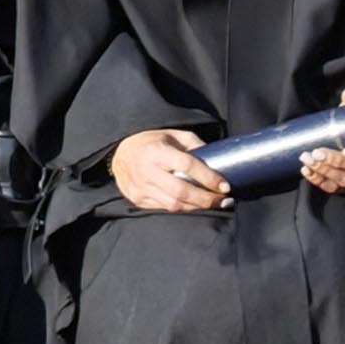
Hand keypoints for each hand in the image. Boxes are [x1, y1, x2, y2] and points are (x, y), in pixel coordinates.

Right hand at [111, 126, 229, 213]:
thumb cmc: (150, 142)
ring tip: (214, 204)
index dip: (209, 177)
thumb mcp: (172, 135)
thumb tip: (218, 160)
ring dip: (197, 207)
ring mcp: (140, 187)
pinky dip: (182, 208)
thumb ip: (194, 145)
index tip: (225, 185)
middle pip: (181, 191)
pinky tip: (193, 205)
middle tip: (224, 200)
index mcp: (156, 150)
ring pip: (174, 204)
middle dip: (206, 199)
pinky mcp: (137, 199)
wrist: (119, 153)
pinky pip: (165, 208)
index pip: (187, 166)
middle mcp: (146, 170)